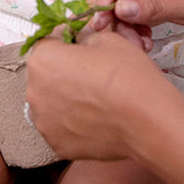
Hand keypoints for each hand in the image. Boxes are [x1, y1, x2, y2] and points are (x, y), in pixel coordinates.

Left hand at [24, 31, 183, 159]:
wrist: (148, 121)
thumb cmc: (128, 79)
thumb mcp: (107, 39)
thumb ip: (83, 38)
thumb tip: (79, 45)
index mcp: (42, 60)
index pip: (47, 43)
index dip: (66, 43)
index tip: (79, 48)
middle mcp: (35, 91)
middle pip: (45, 75)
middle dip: (63, 71)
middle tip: (91, 74)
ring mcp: (44, 121)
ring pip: (51, 102)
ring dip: (65, 98)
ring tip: (94, 99)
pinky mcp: (57, 144)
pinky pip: (59, 126)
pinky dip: (72, 122)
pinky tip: (94, 118)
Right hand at [88, 0, 183, 39]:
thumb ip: (155, 8)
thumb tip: (118, 10)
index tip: (98, 23)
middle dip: (116, 15)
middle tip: (120, 41)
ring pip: (126, 1)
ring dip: (126, 24)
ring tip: (139, 45)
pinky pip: (138, 9)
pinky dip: (137, 26)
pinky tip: (144, 41)